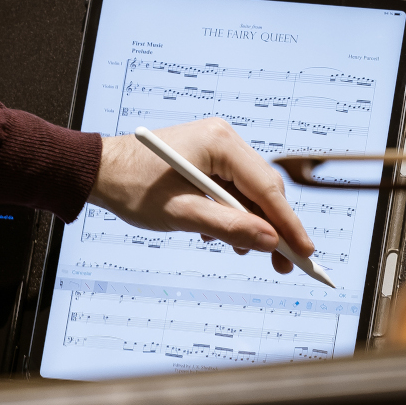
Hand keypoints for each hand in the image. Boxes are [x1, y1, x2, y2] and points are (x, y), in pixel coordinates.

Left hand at [89, 118, 315, 274]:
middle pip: (264, 190)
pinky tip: (216, 233)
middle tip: (282, 265)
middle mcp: (224, 139)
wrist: (100, 172)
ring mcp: (218, 148)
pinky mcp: (209, 159)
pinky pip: (234, 190)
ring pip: (250, 193)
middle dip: (272, 228)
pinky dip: (232, 214)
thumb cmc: (133, 188)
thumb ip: (229, 228)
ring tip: (239, 250)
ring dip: (250, 224)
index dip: (288, 224)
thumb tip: (270, 243)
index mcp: (220, 143)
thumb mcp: (182, 215)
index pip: (267, 189)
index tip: (305, 252)